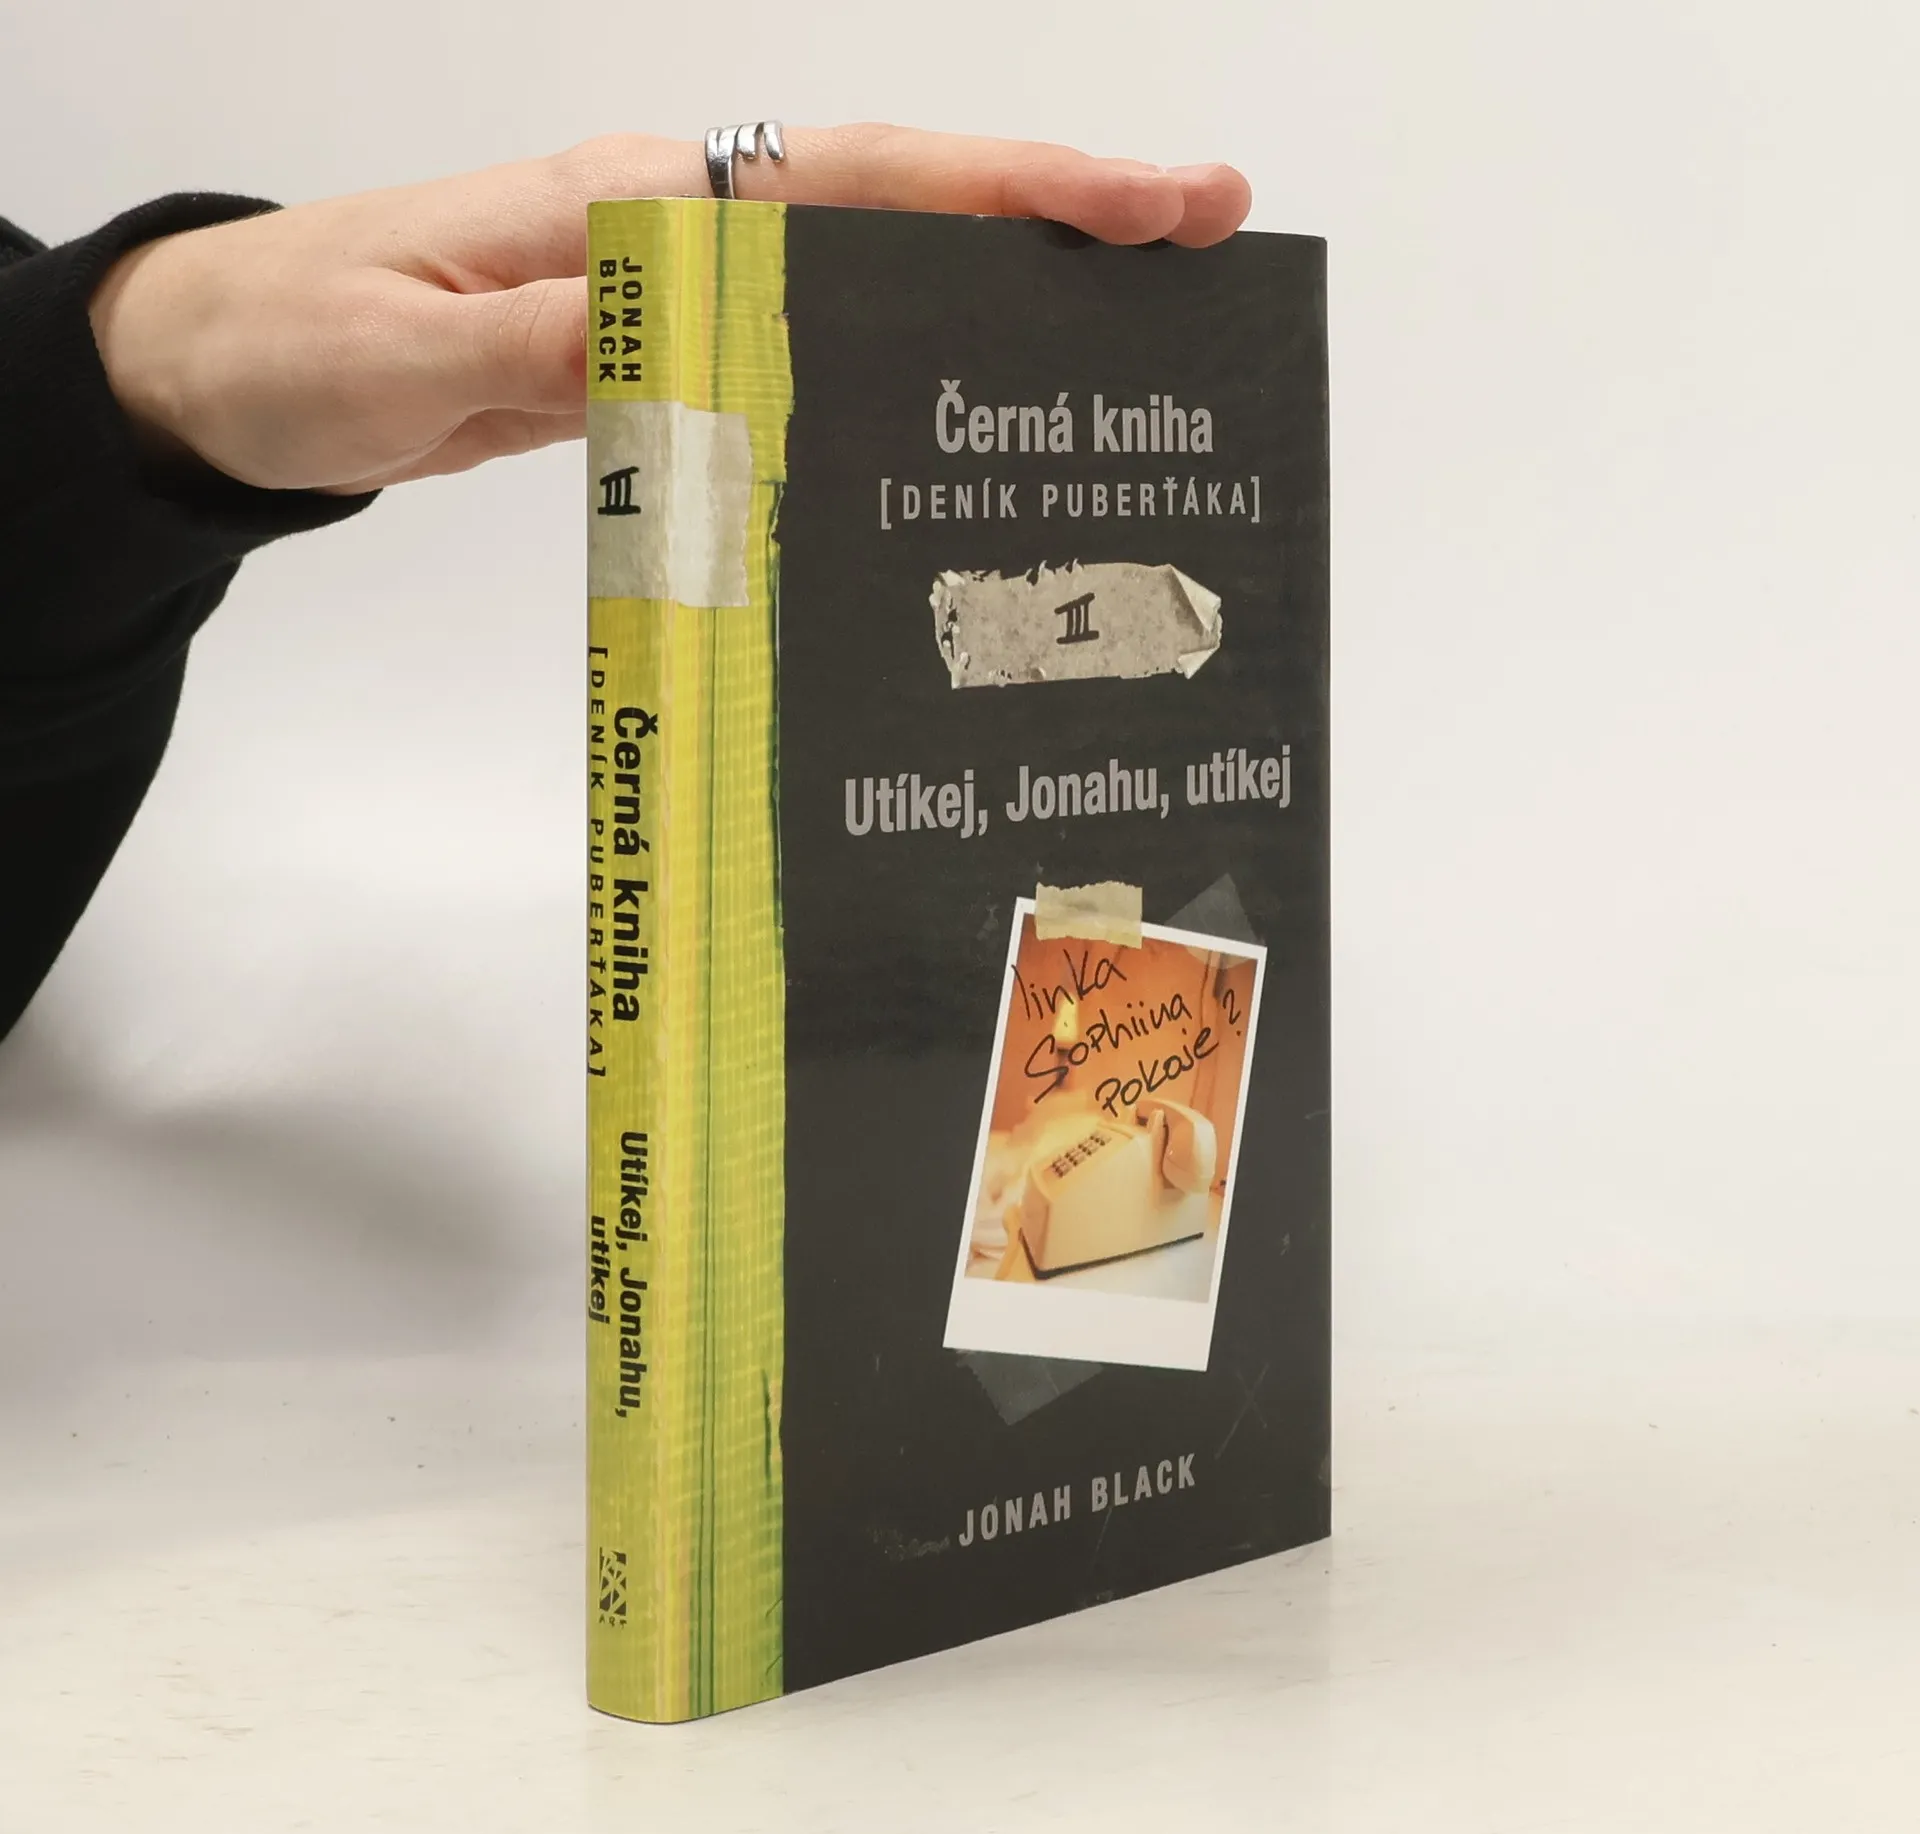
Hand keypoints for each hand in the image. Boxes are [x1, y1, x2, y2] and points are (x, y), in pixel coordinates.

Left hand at [87, 127, 1251, 495]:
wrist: (232, 370)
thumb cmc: (300, 342)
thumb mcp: (407, 347)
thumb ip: (556, 340)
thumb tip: (705, 339)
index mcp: (635, 203)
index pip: (855, 183)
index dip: (1008, 189)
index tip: (1147, 200)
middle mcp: (680, 235)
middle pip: (900, 216)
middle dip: (1055, 222)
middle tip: (1204, 250)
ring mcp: (680, 299)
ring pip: (870, 287)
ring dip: (998, 302)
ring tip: (1130, 344)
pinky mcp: (666, 364)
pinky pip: (810, 358)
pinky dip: (899, 374)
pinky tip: (959, 421)